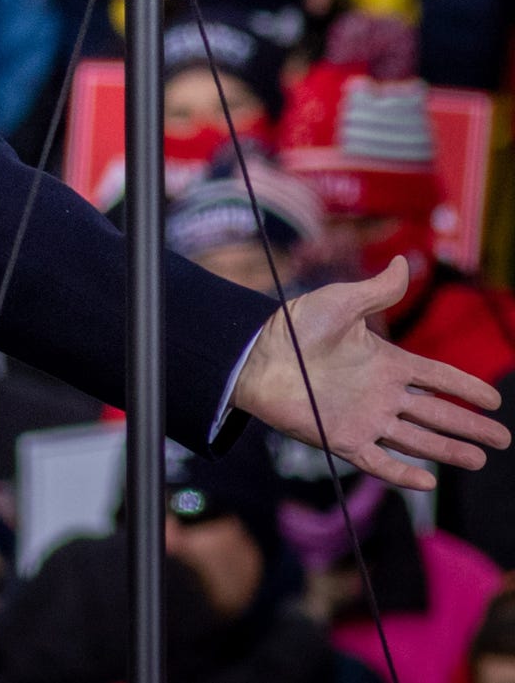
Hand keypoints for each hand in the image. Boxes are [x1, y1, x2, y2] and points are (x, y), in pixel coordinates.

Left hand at [232, 259, 511, 488]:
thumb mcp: (340, 303)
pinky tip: (427, 481)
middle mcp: (380, 394)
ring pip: (416, 439)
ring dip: (448, 450)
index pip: (437, 377)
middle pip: (437, 413)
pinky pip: (378, 461)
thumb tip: (404, 262)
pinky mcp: (341, 438)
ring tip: (479, 458)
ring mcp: (363, 418)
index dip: (465, 388)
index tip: (493, 400)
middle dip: (471, 425)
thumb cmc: (294, 327)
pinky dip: (401, 473)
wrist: (254, 355)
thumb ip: (377, 291)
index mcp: (385, 362)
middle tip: (503, 439)